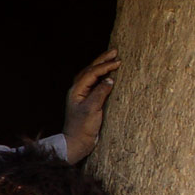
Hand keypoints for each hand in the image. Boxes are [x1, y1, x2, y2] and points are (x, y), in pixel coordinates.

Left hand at [63, 48, 119, 162]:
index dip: (105, 66)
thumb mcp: (92, 109)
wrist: (77, 142)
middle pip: (89, 70)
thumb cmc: (82, 127)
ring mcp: (82, 96)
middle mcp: (77, 91)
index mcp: (76, 91)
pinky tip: (109, 75)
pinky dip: (102, 76)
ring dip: (101, 67)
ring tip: (113, 59)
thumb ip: (100, 93)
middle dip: (102, 60)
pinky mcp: (88, 101)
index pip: (91, 73)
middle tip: (115, 52)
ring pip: (91, 76)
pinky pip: (94, 84)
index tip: (118, 62)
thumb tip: (110, 79)